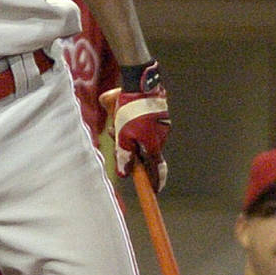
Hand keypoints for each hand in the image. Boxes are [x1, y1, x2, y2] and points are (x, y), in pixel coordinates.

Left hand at [105, 63, 171, 191]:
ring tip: (115, 116)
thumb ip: (124, 155)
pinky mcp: (157, 113)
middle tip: (115, 131)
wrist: (140, 83)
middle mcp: (161, 137)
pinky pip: (141, 121)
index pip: (157, 170)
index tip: (155, 191)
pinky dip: (130, 119)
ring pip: (140, 134)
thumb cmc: (130, 111)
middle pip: (143, 149)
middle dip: (128, 145)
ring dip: (126, 130)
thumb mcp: (122, 135)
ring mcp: (161, 124)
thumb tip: (125, 173)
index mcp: (154, 145)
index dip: (156, 182)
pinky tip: (120, 107)